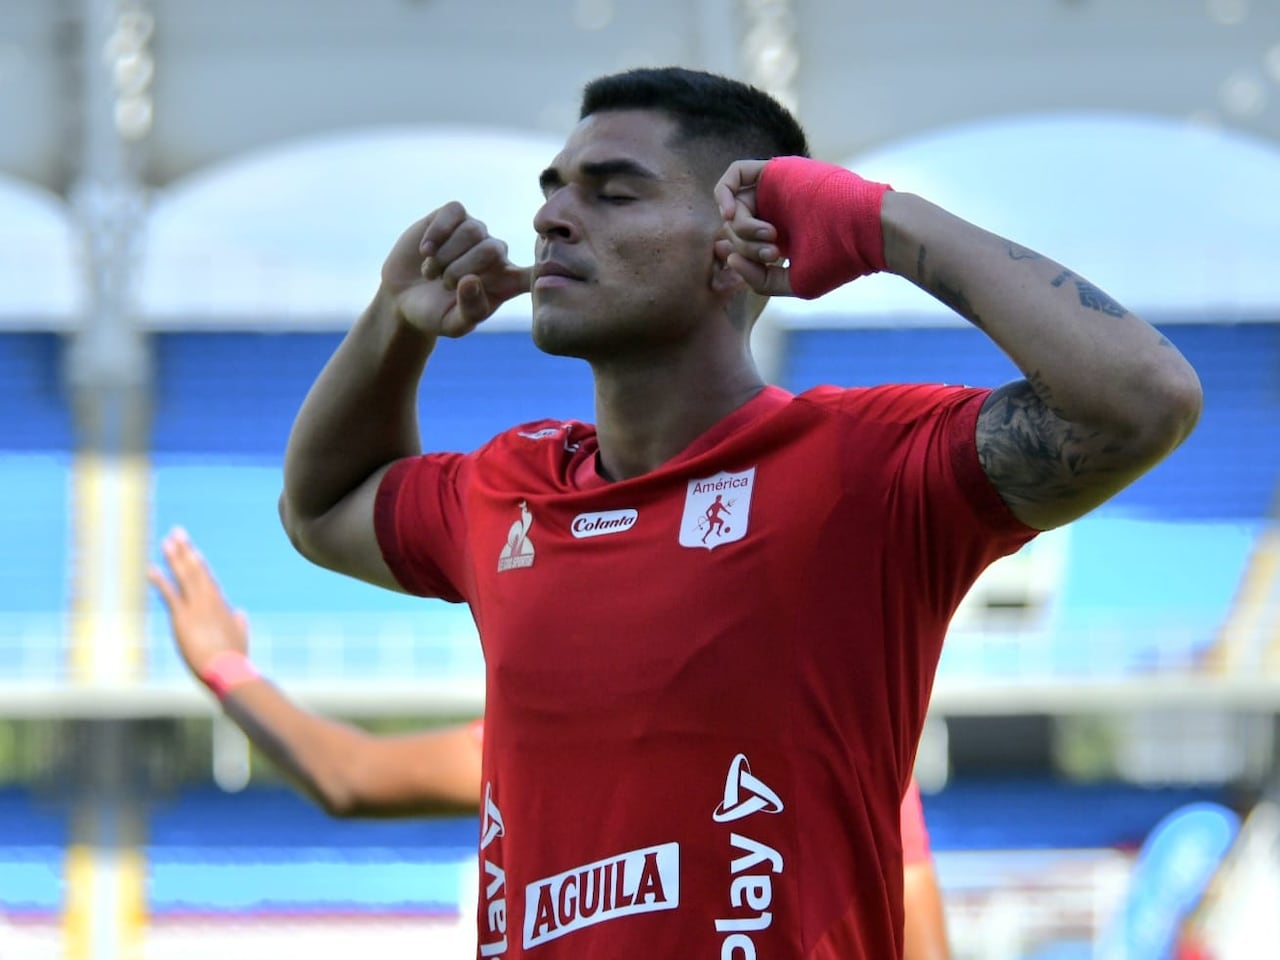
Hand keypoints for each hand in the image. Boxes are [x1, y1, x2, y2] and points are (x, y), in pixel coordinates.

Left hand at [148, 528, 247, 677]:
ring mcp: (196, 608)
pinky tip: (151, 568)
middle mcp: (210, 601)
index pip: (208, 580)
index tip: (192, 550)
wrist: (228, 670)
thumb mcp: (240, 638)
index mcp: (222, 606)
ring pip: (185, 576)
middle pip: (196, 570)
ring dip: (175, 557)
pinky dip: (160, 580)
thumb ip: (240, 623)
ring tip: (167, 541)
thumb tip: (241, 613)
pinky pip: (170, 594)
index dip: (198, 563)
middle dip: (186, 550)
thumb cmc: (234, 659)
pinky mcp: (183, 618)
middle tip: (177, 532)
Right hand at [380, 202, 531, 337]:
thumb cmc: (434, 313)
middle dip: (463, 268)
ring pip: (472, 230)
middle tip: (444, 284)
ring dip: (445, 255)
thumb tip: (472, 281)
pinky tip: (425, 250)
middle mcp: (494, 254)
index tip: (540, 275)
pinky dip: (437, 232)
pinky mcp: (452, 216)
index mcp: (505, 282)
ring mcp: (474, 232)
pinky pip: (454, 212)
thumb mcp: (452, 324)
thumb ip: (469, 310)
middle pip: (493, 249)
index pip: (532, 274)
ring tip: (431, 273)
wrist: (402, 296)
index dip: (539, 272)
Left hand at [717, 157, 890, 298]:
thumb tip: (729, 259)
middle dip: (746, 247)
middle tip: (772, 255)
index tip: (740, 266)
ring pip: (735, 206)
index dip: (734, 255)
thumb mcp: (795, 282)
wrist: (865, 229)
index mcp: (779, 236)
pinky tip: (730, 214)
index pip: (740, 243)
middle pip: (735, 228)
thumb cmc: (837, 258)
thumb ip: (760, 279)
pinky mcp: (776, 171)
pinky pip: (736, 173)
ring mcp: (774, 190)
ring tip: (770, 237)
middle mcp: (774, 210)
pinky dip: (724, 193)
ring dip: (742, 228)